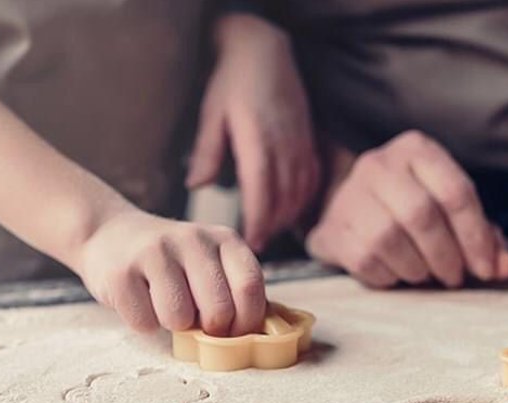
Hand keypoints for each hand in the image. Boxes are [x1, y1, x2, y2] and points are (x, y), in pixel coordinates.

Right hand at [75, 210, 266, 336]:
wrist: (110, 235)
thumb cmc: (172, 263)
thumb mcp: (210, 263)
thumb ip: (234, 291)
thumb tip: (255, 336)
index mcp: (224, 239)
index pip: (250, 287)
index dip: (247, 321)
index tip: (234, 333)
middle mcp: (192, 239)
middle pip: (218, 310)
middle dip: (210, 330)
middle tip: (196, 323)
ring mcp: (154, 252)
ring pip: (179, 319)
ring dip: (174, 326)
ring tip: (165, 305)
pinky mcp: (120, 272)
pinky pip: (144, 323)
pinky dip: (144, 323)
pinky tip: (140, 301)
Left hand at [186, 13, 319, 251]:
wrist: (263, 51)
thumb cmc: (232, 82)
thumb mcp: (211, 113)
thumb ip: (207, 152)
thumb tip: (195, 186)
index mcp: (258, 139)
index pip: (262, 191)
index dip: (259, 221)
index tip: (251, 242)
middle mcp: (284, 144)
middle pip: (285, 198)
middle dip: (273, 226)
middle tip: (256, 246)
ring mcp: (300, 142)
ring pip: (301, 191)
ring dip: (288, 216)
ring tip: (271, 232)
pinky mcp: (308, 139)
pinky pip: (312, 177)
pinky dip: (304, 198)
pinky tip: (291, 210)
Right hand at [306, 130, 507, 288]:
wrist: (350, 211)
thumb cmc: (411, 210)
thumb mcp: (450, 212)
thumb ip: (483, 237)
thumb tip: (504, 268)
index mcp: (416, 149)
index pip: (455, 192)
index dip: (476, 237)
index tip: (486, 270)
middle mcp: (379, 164)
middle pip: (421, 215)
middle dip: (446, 255)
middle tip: (454, 277)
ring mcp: (349, 194)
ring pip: (390, 238)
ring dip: (417, 268)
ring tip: (425, 274)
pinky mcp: (331, 229)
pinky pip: (366, 260)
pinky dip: (389, 276)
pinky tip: (396, 273)